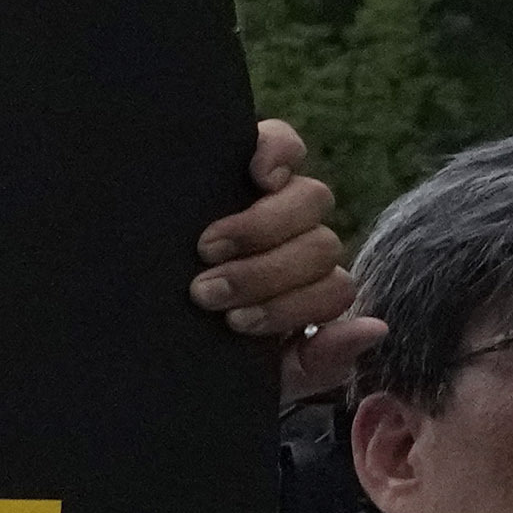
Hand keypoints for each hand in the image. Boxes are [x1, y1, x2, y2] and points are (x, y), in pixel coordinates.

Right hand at [195, 120, 369, 398]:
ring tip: (208, 248)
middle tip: (209, 291)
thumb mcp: (257, 372)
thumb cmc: (197, 347)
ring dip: (260, 228)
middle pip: (321, 244)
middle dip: (265, 273)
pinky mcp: (240, 162)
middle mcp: (298, 240)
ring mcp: (274, 198)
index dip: (295, 305)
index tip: (237, 323)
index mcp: (305, 289)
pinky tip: (259, 173)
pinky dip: (278, 152)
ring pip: (310, 199)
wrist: (139, 334)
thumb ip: (315, 362)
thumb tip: (373, 327)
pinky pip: (282, 141)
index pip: (335, 288)